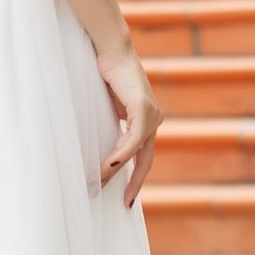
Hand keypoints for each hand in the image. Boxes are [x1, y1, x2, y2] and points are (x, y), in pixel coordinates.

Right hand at [96, 48, 162, 208]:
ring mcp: (151, 114)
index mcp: (148, 121)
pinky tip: (110, 164)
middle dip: (135, 183)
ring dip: (118, 169)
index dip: (136, 178)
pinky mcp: (143, 107)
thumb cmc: (106, 75)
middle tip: (125, 204)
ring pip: (138, 152)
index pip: (144, 157)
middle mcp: (154, 119)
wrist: (111, 49)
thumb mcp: (109, 108)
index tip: (127, 199)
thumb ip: (112, 127)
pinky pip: (133, 138)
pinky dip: (122, 153)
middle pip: (146, 160)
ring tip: (99, 181)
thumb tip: (101, 151)